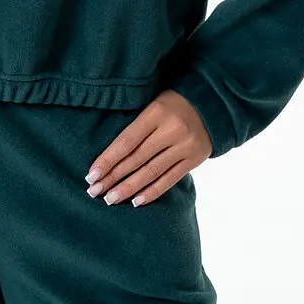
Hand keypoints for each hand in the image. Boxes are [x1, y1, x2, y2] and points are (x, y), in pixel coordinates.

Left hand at [83, 89, 212, 205]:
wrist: (212, 105)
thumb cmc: (174, 102)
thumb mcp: (154, 103)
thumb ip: (137, 125)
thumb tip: (110, 153)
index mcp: (156, 113)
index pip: (126, 141)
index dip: (108, 159)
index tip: (91, 174)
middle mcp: (170, 130)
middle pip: (136, 159)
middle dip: (113, 177)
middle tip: (94, 191)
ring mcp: (184, 146)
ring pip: (151, 172)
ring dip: (129, 188)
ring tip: (111, 199)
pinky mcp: (193, 159)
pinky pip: (169, 179)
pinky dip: (152, 191)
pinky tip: (136, 201)